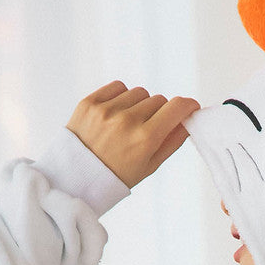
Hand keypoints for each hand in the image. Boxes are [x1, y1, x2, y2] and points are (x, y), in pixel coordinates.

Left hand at [66, 81, 199, 188]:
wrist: (75, 177)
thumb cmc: (116, 175)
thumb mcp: (149, 166)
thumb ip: (172, 141)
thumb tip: (188, 120)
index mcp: (145, 140)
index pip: (177, 107)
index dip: (187, 106)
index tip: (189, 108)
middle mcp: (127, 121)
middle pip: (159, 100)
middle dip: (159, 112)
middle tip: (147, 129)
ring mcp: (107, 110)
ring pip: (139, 93)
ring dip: (139, 104)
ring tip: (127, 124)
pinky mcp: (90, 102)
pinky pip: (118, 87)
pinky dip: (121, 97)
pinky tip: (115, 114)